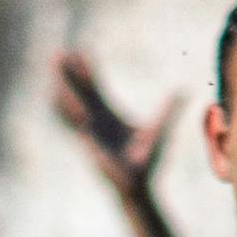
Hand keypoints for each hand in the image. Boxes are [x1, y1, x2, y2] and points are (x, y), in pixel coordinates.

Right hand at [47, 50, 175, 196]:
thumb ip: (168, 108)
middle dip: (66, 74)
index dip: (86, 71)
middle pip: (76, 93)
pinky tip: (64, 96)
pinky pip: (73, 126)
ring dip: (60, 89)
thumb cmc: (147, 160)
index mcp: (109, 115)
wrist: (139, 184)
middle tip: (57, 53)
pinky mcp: (88, 144)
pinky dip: (68, 111)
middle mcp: (95, 121)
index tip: (78, 51)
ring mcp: (89, 132)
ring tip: (54, 72)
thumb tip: (183, 89)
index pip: (94, 88)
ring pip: (68, 107)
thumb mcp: (158, 127)